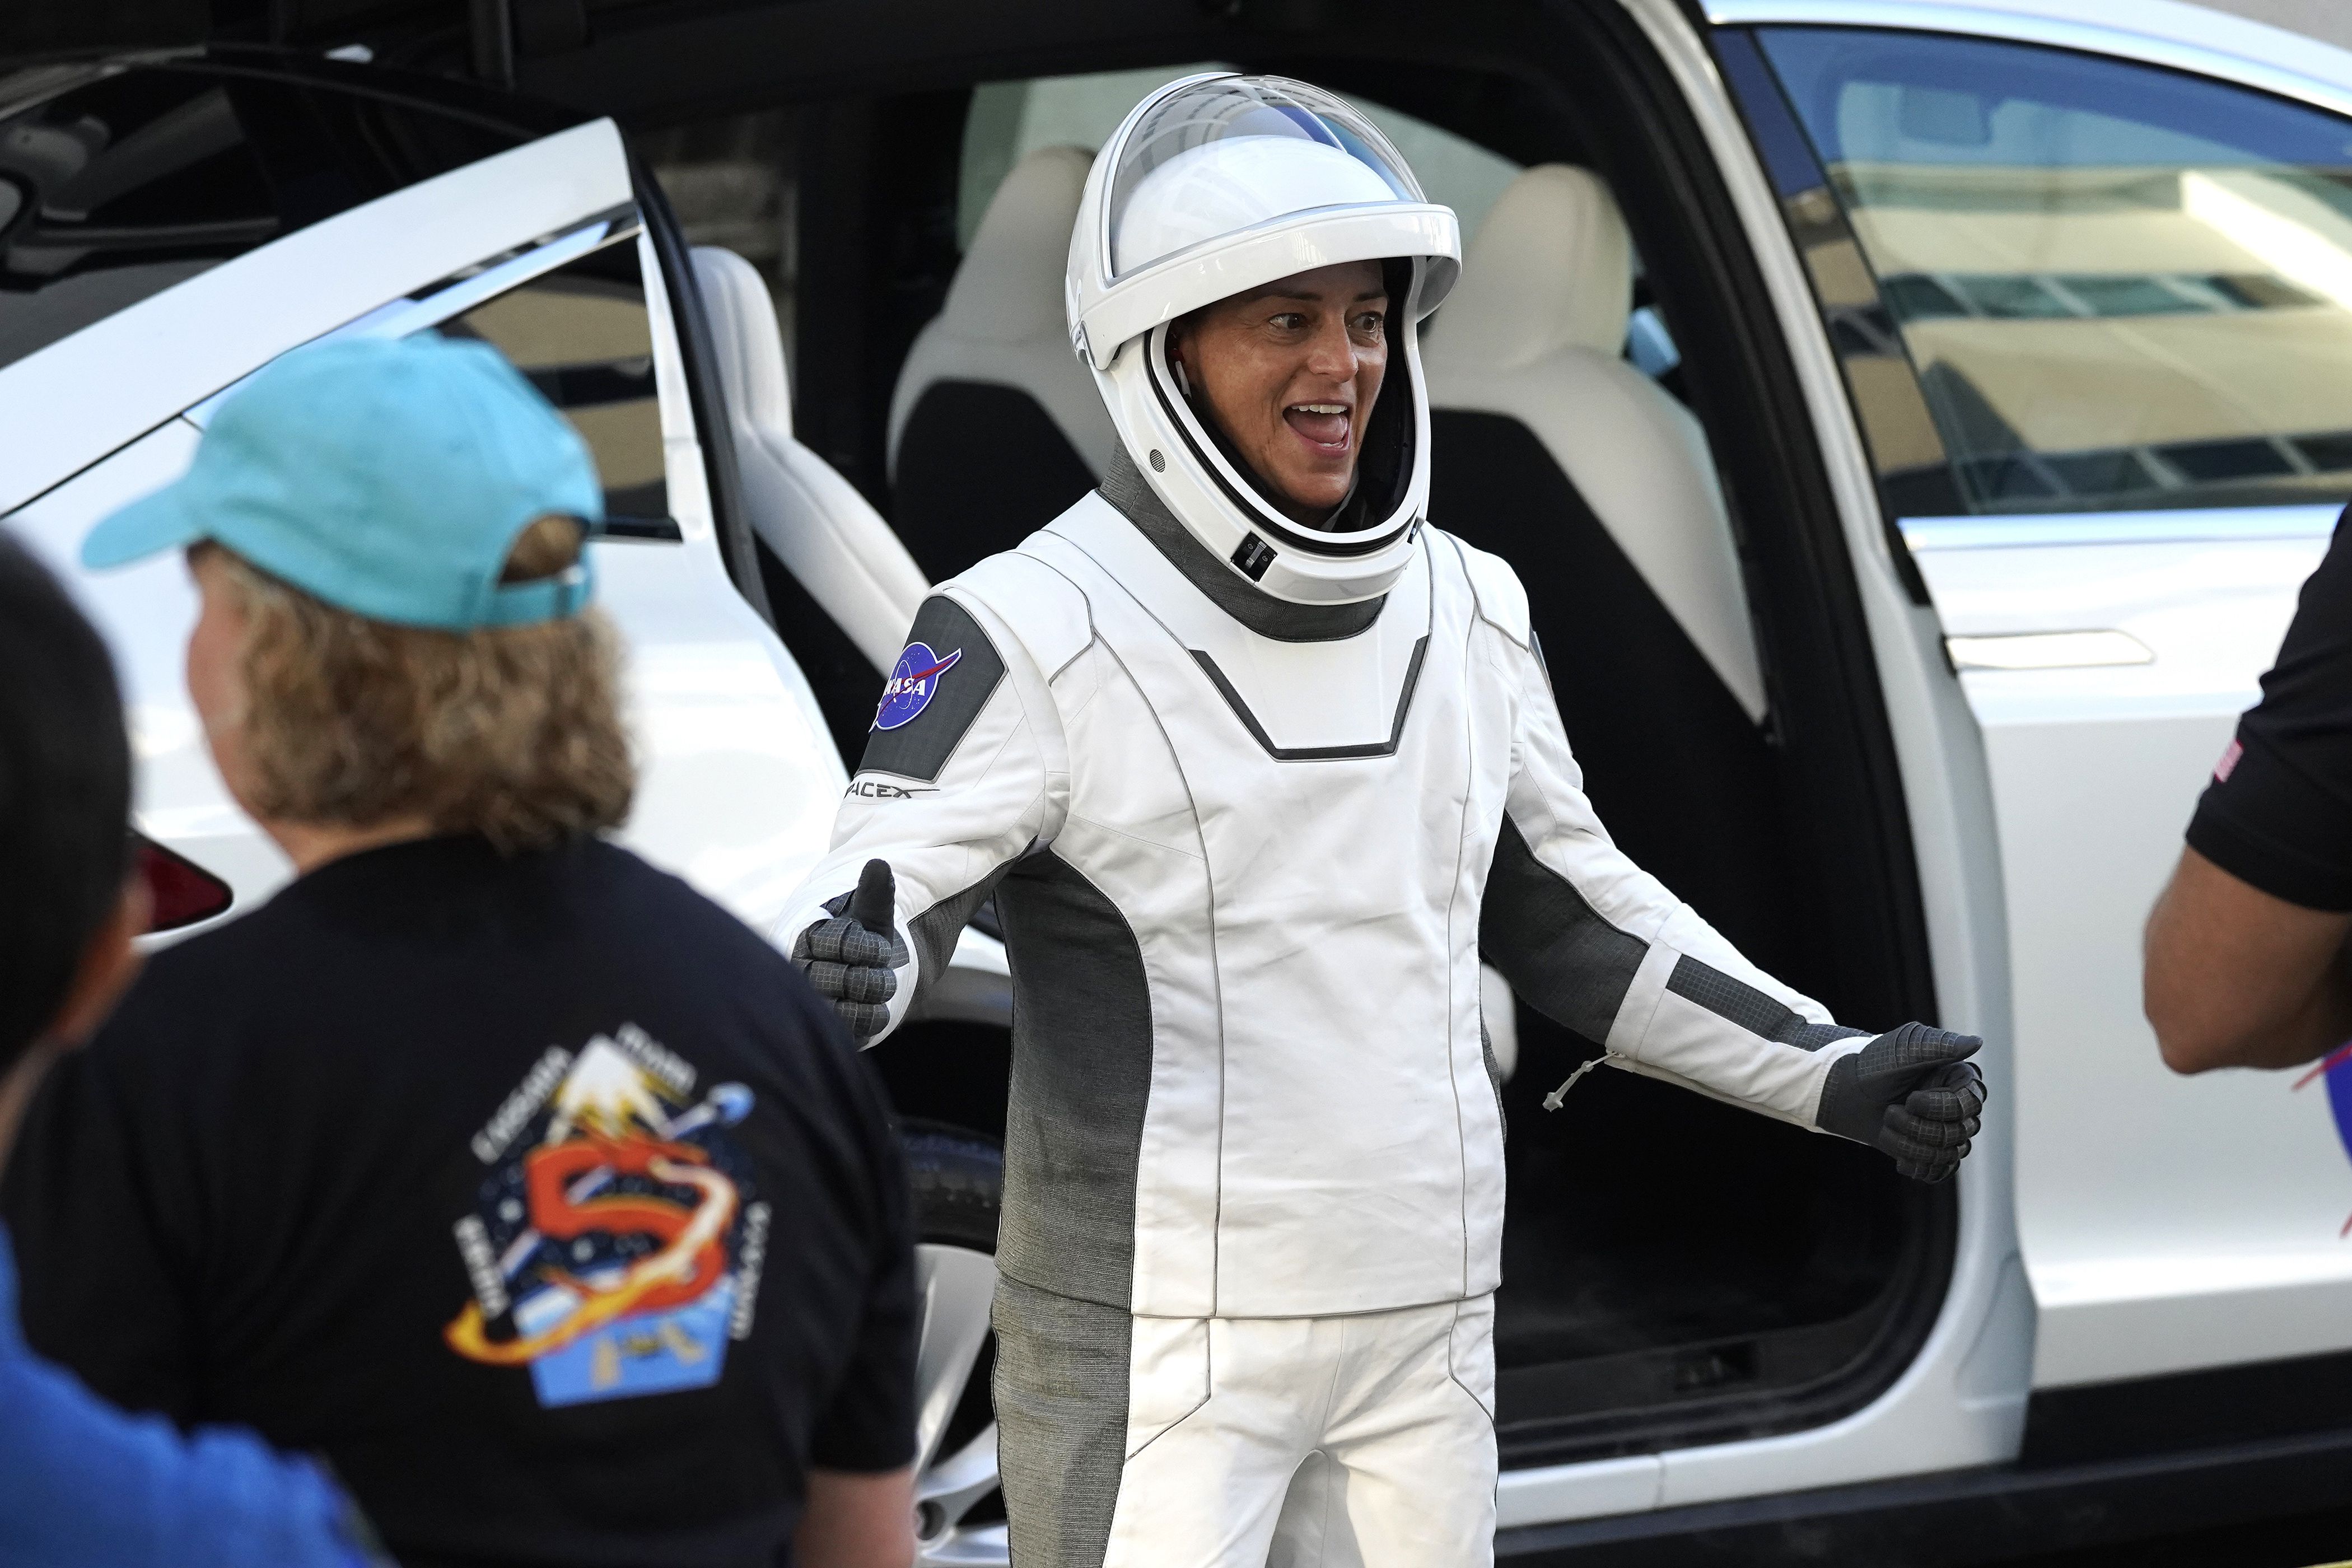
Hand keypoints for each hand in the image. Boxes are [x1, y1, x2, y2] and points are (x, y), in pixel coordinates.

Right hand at [792, 859, 908, 1043]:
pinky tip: (874, 1005)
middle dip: (875, 972)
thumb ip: (874, 891)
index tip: (877, 943)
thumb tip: (878, 864)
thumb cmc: (863, 939)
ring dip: (876, 994)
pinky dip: (874, 1016)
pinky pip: (857, 1029)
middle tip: (880, 966)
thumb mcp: (871, 913)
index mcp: (809, 939)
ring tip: (876, 984)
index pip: (841, 944)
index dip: (867, 946)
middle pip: (849, 979)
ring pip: (852, 1008)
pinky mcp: (828, 1028)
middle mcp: (803, 973)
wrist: (863, 972)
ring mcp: (813, 1003)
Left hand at [1815, 1022, 1984, 1182]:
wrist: (1849, 1090)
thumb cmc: (1877, 1064)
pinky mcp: (1934, 1153)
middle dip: (1914, 1126)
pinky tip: (1898, 1156)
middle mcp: (1963, 1109)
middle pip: (1956, 1135)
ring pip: (1945, 1156)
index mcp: (1962, 1080)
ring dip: (1906, 1144)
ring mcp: (1950, 1133)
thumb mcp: (1904, 1048)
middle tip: (1890, 1112)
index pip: (1968, 1107)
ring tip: (1887, 1127)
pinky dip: (1914, 1165)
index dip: (1937, 1109)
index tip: (1910, 1099)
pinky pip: (1937, 1172)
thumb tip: (1976, 1043)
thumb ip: (1939, 1045)